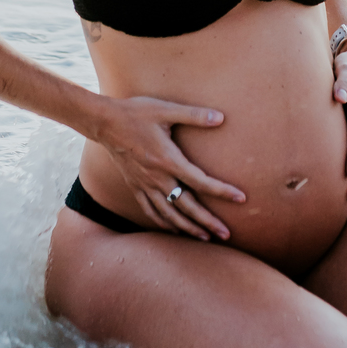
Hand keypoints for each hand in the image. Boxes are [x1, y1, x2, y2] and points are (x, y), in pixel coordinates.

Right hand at [93, 96, 245, 240]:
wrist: (104, 122)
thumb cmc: (136, 113)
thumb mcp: (166, 109)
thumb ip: (194, 115)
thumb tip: (221, 118)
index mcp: (168, 160)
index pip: (200, 181)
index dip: (222, 191)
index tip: (241, 198)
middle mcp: (157, 177)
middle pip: (186, 206)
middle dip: (207, 222)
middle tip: (227, 234)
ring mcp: (144, 185)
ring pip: (169, 214)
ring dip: (188, 228)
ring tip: (205, 238)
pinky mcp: (135, 186)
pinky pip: (151, 211)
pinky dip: (164, 223)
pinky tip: (174, 230)